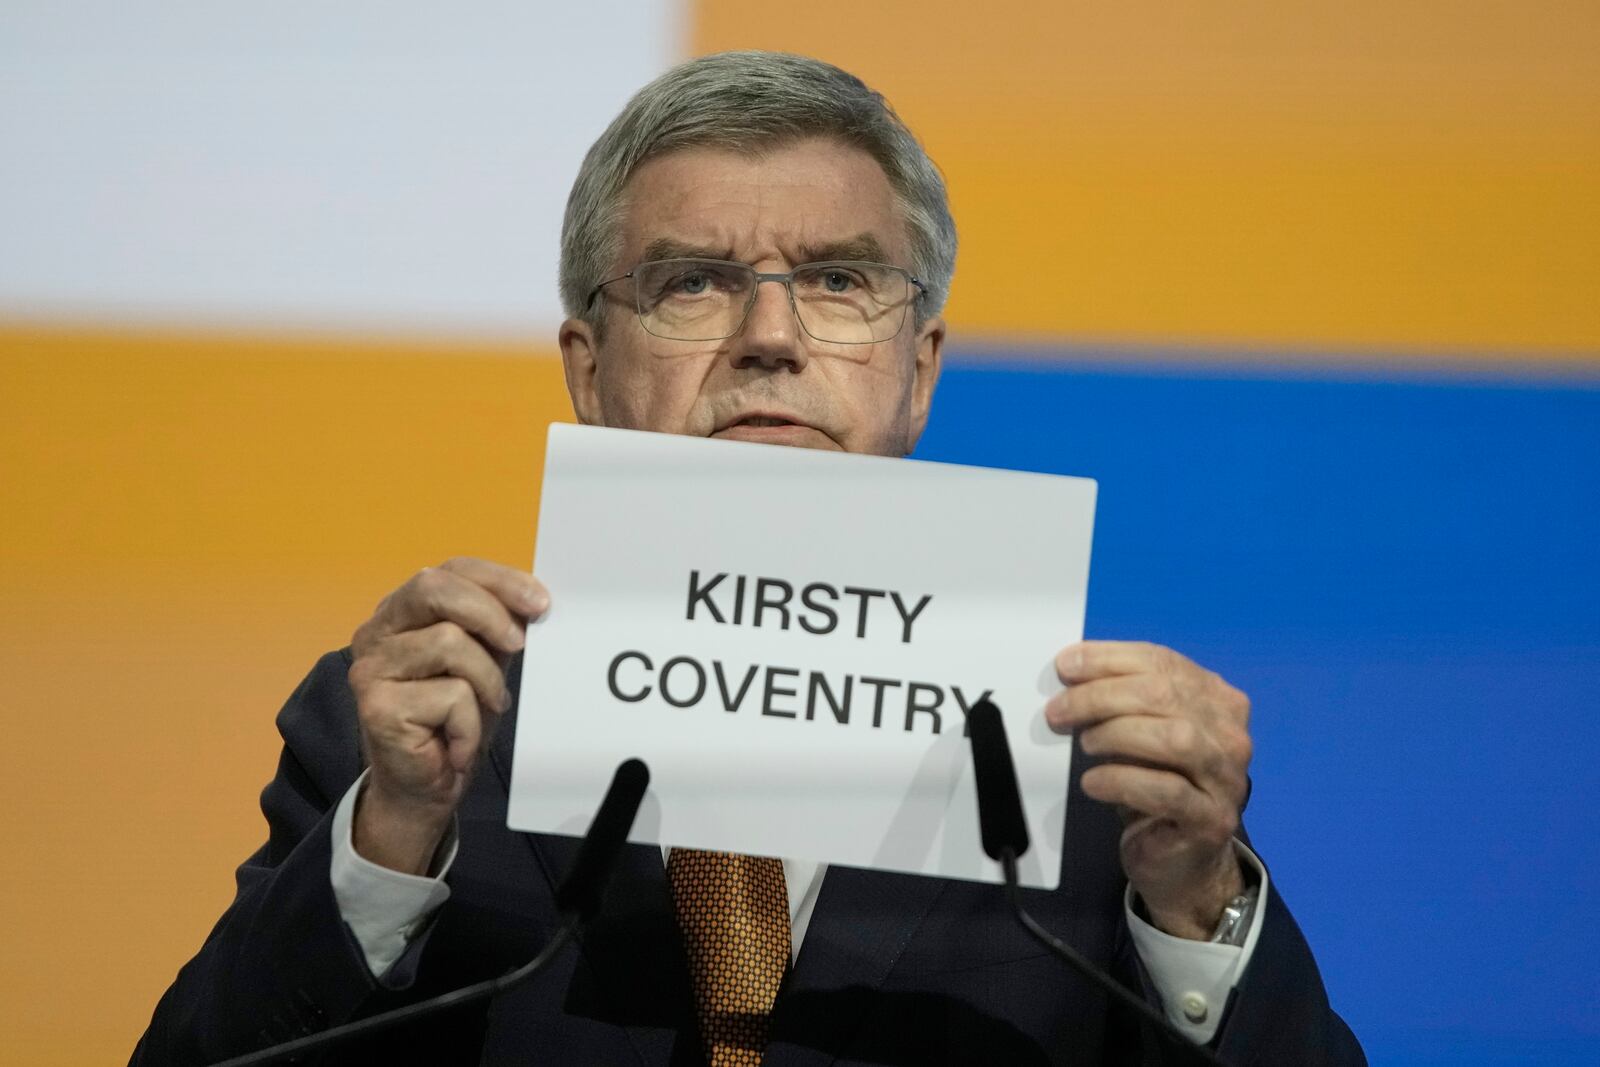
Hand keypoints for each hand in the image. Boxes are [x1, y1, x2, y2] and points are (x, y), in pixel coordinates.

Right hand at [347, 558, 547, 873]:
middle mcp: (377, 630)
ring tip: (486, 708)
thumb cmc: (453, 720)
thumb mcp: (484, 660)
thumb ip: (498, 626)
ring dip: (486, 681)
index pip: (450, 570)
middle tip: (519, 644)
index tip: (540, 603)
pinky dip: (470, 724)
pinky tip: (459, 743)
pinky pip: (450, 696)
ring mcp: (370, 667)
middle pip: (434, 587)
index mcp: (402, 610)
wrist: (422, 789)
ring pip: (449, 642)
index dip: (499, 580)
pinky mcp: (376, 705)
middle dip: (489, 612)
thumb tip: (536, 600)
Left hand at [1045, 641, 1252, 939]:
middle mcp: (1230, 733)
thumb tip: (1071, 671)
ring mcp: (1227, 778)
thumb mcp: (1139, 733)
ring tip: (1084, 744)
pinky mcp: (1211, 819)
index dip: (1109, 659)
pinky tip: (1093, 782)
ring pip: (1175, 738)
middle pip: (1165, 695)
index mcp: (1217, 699)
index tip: (1065, 665)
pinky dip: (1122, 780)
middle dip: (1101, 696)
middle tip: (1059, 711)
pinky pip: (1166, 791)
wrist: (1182, 860)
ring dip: (1117, 734)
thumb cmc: (1154, 785)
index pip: (1163, 662)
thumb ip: (1120, 700)